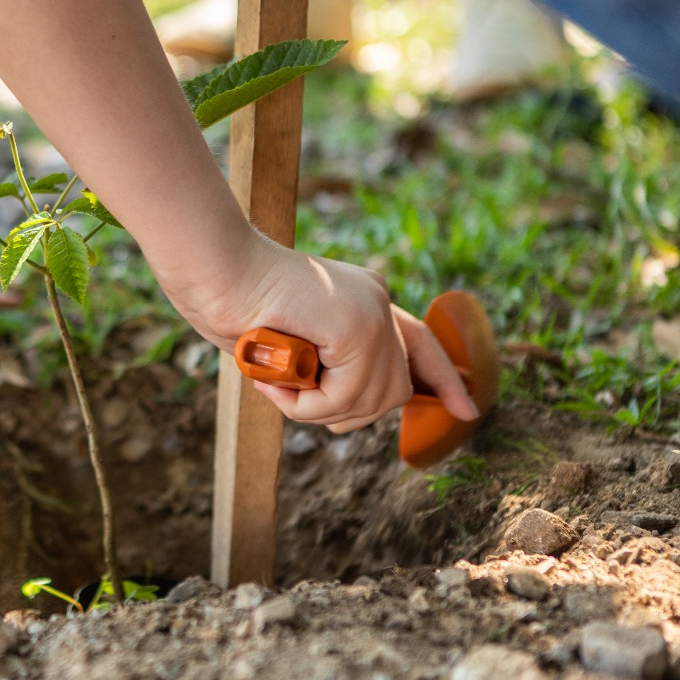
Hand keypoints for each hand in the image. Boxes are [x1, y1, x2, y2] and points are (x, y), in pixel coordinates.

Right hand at [162, 232, 479, 432]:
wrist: (210, 269)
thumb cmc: (228, 301)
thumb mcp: (286, 342)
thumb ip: (323, 365)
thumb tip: (346, 408)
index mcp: (364, 299)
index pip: (420, 342)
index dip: (443, 378)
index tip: (469, 411)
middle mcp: (378, 302)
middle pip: (391, 391)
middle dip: (342, 411)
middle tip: (286, 394)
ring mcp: (371, 314)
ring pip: (368, 402)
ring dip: (314, 409)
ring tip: (274, 382)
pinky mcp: (356, 329)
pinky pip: (342, 399)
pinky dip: (304, 405)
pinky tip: (274, 378)